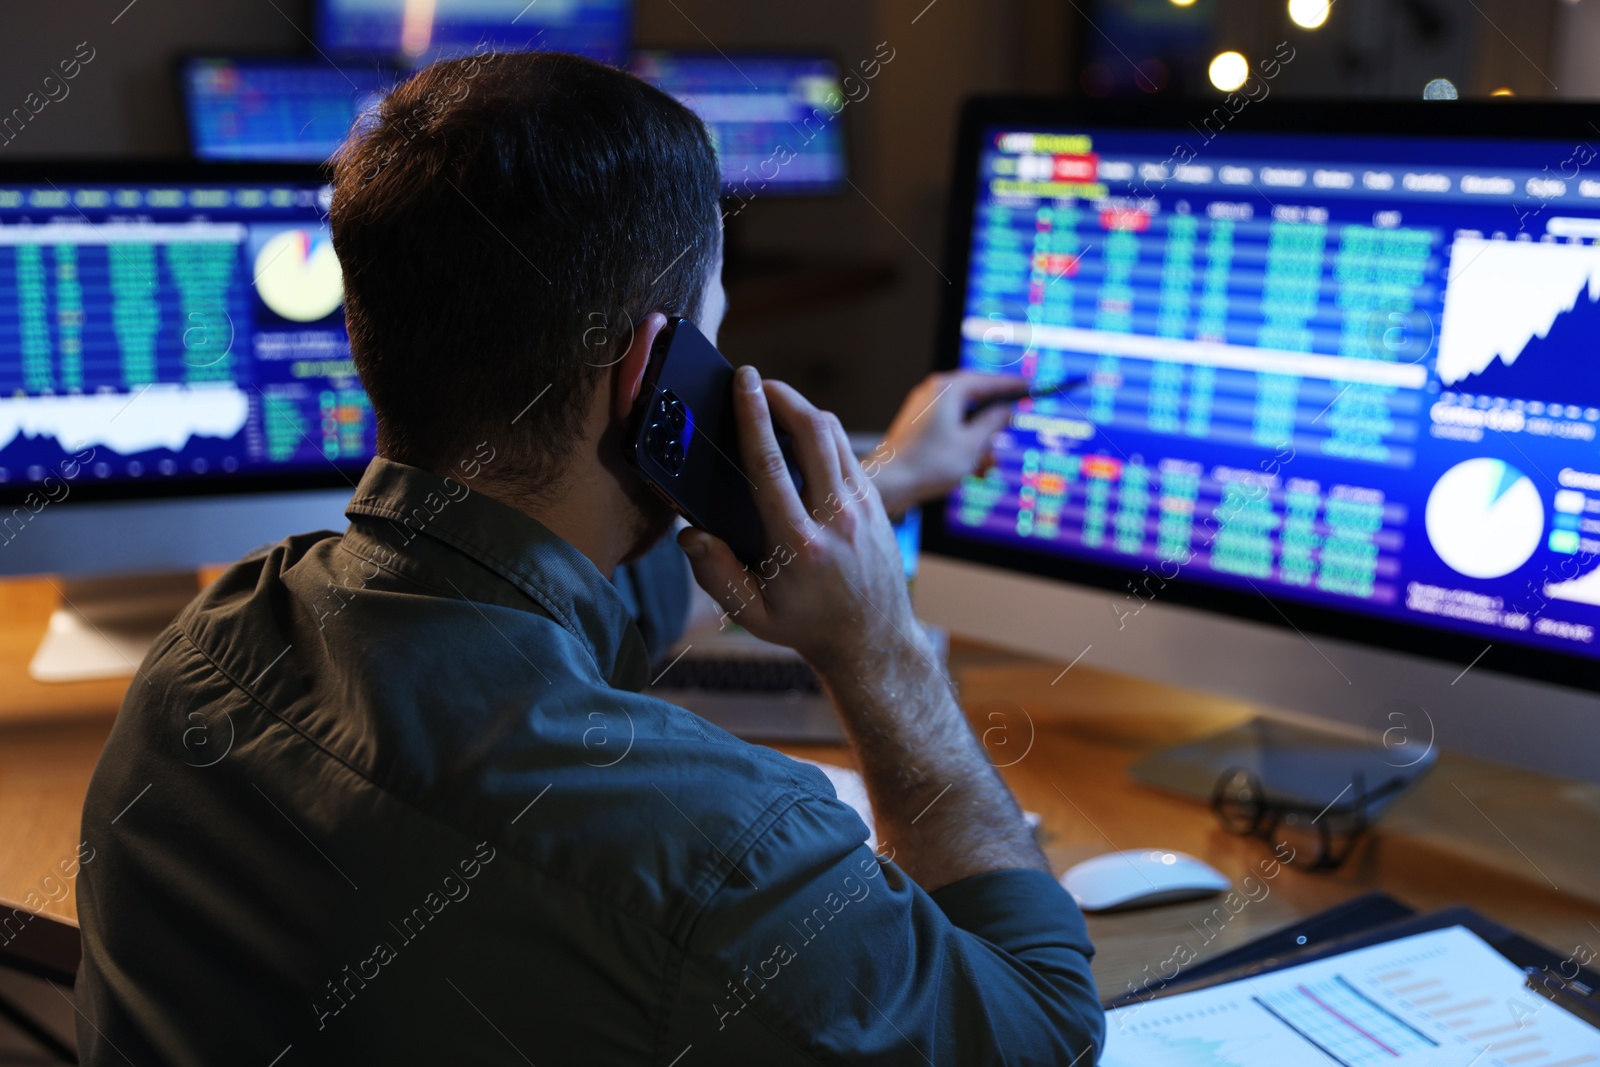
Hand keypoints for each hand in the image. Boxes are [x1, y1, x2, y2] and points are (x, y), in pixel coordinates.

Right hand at [677, 366, 922, 676]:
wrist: (872, 640)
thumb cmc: (805, 626)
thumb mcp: (751, 614)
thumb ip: (716, 575)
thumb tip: (690, 534)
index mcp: (798, 544)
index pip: (770, 465)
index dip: (753, 416)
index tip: (742, 382)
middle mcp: (835, 518)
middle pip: (812, 433)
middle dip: (782, 396)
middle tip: (755, 381)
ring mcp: (861, 507)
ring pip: (834, 436)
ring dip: (803, 409)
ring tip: (774, 400)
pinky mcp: (875, 503)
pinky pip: (847, 452)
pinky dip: (822, 432)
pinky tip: (800, 433)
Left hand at [871, 371, 1026, 513]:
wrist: (888, 483)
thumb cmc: (928, 463)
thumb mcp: (973, 444)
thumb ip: (994, 423)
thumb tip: (1006, 410)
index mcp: (948, 389)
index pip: (988, 379)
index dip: (1012, 385)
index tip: (1031, 387)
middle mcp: (934, 393)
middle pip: (976, 399)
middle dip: (993, 424)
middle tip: (1008, 434)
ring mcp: (923, 409)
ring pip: (964, 419)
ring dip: (979, 441)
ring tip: (987, 466)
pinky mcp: (918, 426)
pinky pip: (949, 429)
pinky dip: (963, 445)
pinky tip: (972, 469)